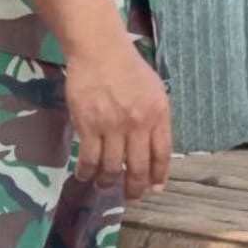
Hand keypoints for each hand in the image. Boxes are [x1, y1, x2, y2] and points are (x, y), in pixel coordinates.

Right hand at [64, 36, 172, 200]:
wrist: (100, 50)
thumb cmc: (129, 68)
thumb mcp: (155, 90)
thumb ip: (157, 119)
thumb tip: (156, 149)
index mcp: (158, 114)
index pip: (162, 154)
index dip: (158, 176)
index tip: (155, 189)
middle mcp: (138, 123)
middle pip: (138, 167)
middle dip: (135, 188)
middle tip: (131, 197)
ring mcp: (112, 125)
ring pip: (111, 167)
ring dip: (107, 182)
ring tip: (104, 185)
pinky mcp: (88, 125)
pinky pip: (88, 159)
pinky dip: (86, 172)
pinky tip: (85, 175)